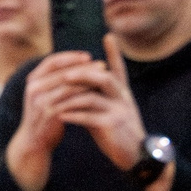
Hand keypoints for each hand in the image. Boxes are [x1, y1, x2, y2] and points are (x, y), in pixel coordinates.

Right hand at [5, 43, 115, 190]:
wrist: (35, 141)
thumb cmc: (45, 115)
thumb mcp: (45, 95)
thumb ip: (54, 80)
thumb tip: (76, 62)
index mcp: (32, 80)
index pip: (52, 61)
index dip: (71, 57)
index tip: (88, 56)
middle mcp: (33, 88)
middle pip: (62, 71)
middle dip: (84, 67)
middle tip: (102, 64)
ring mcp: (40, 101)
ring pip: (68, 84)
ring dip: (88, 80)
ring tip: (105, 78)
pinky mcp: (49, 113)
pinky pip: (71, 99)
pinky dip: (86, 94)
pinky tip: (98, 93)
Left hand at [53, 35, 148, 173]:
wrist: (134, 155)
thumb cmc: (117, 132)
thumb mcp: (107, 111)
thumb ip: (95, 98)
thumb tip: (76, 88)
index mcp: (122, 93)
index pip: (119, 69)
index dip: (115, 53)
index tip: (109, 35)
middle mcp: (122, 98)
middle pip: (104, 78)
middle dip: (83, 74)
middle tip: (64, 73)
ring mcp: (119, 112)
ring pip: (94, 97)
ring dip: (72, 96)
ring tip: (56, 96)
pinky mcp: (113, 126)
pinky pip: (91, 118)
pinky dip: (74, 116)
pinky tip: (61, 116)